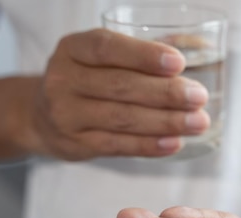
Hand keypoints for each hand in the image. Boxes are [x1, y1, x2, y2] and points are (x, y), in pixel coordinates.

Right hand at [27, 29, 209, 159]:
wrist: (41, 117)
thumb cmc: (87, 81)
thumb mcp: (99, 59)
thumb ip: (139, 55)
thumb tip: (198, 48)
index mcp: (72, 49)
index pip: (107, 48)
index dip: (143, 55)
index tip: (179, 62)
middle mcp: (63, 80)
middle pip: (120, 86)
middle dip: (166, 93)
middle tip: (199, 97)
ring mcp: (67, 115)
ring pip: (122, 118)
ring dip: (166, 122)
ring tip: (198, 122)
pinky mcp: (76, 145)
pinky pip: (118, 146)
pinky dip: (150, 145)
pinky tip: (175, 143)